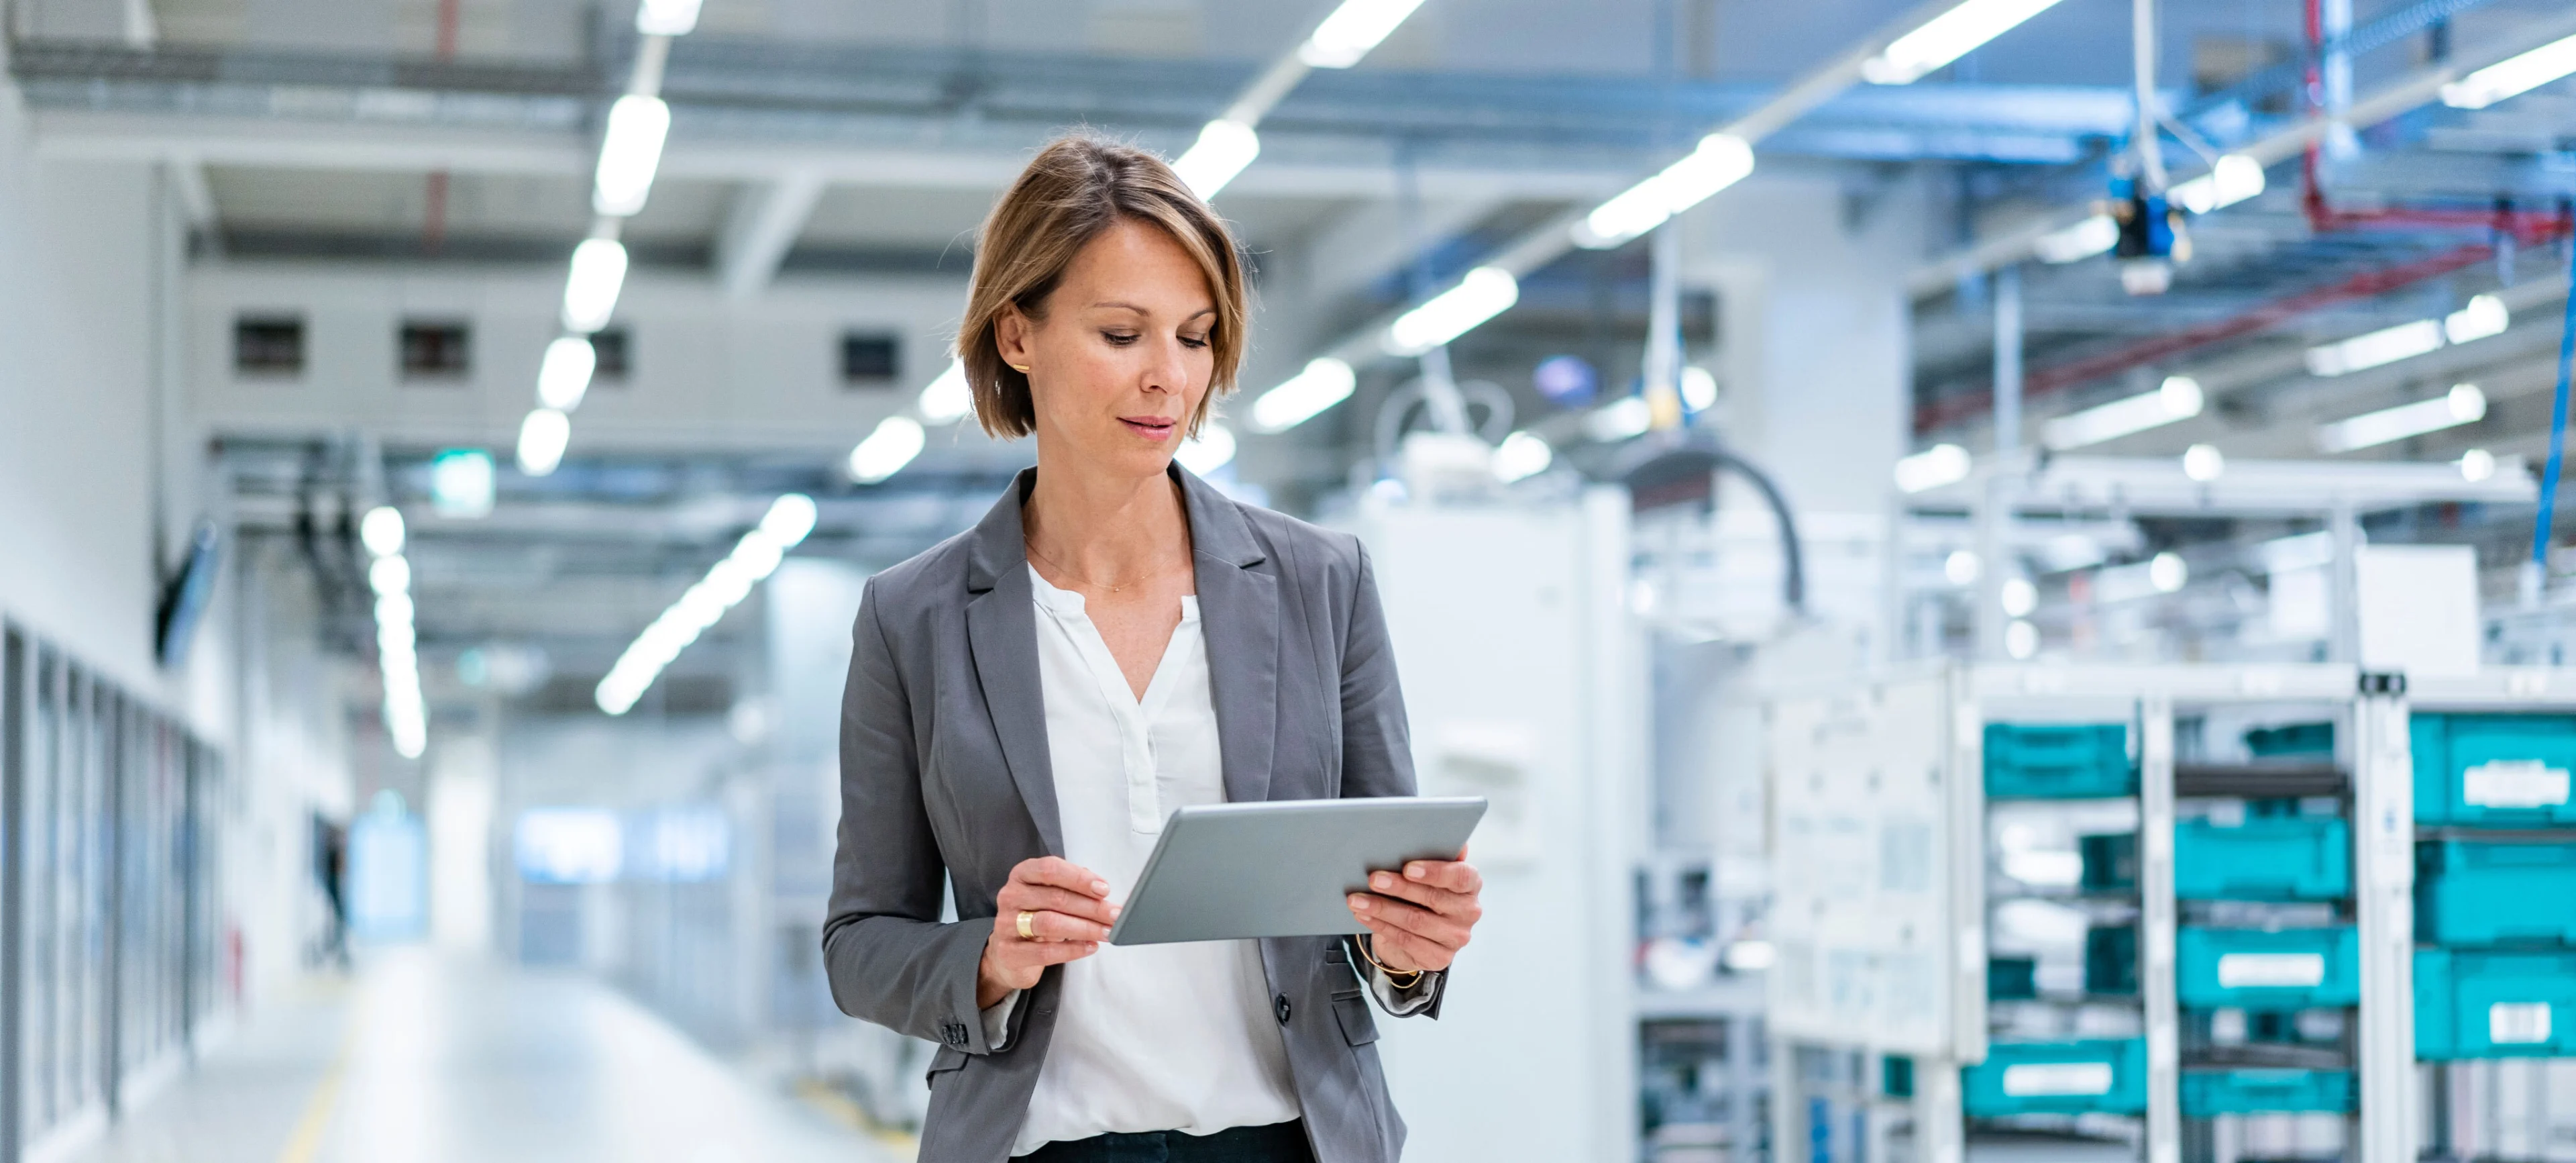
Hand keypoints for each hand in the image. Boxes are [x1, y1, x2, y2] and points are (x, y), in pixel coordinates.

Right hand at [980, 857, 1116, 1008]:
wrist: (1010, 953)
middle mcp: (1010, 896)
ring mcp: (1006, 925)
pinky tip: (1090, 947)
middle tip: (1115, 916)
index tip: (1104, 890)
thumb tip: (1103, 890)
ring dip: (1085, 928)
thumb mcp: (1051, 895)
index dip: (1079, 878)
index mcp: (1022, 874)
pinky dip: (1072, 950)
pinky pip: (1045, 952)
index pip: (1050, 869)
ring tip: (1106, 932)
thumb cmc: (1038, 916)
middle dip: (1091, 908)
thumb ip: (1074, 888)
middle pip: (1056, 898)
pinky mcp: (1010, 952)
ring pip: (1050, 923)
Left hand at [1346, 847, 1481, 973]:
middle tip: (1372, 878)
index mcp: (1471, 884)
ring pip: (1415, 921)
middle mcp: (1469, 911)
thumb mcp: (1429, 871)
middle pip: (1433, 899)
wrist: (1419, 931)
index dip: (1435, 871)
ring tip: (1356, 899)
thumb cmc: (1423, 889)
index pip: (1461, 876)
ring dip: (1382, 909)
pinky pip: (1406, 940)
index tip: (1408, 867)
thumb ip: (1434, 852)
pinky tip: (1363, 916)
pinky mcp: (1439, 957)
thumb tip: (1438, 830)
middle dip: (1399, 888)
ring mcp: (1456, 937)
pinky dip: (1381, 926)